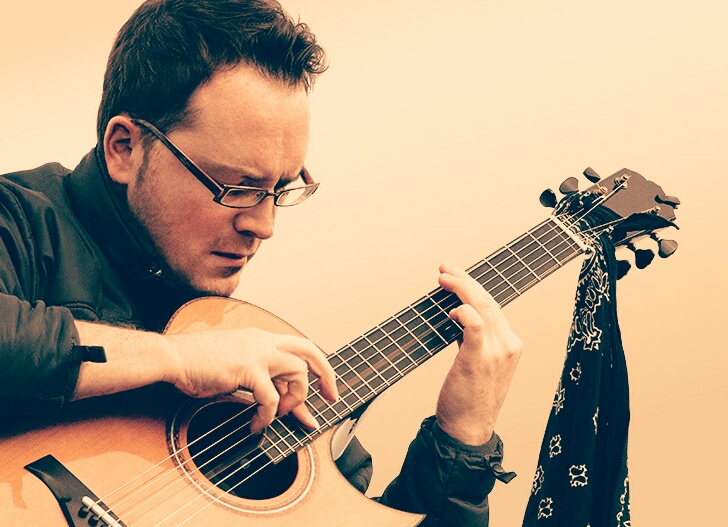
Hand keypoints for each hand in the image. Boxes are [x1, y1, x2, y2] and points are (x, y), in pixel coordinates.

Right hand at [166, 328, 337, 433]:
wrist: (173, 358)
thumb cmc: (199, 366)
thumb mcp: (238, 372)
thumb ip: (264, 384)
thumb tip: (285, 407)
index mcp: (261, 338)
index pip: (301, 346)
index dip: (319, 366)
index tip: (326, 388)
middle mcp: (263, 341)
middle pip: (310, 351)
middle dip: (326, 375)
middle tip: (331, 398)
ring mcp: (257, 352)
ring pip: (297, 373)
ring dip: (294, 400)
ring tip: (277, 415)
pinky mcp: (247, 368)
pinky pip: (271, 398)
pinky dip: (267, 417)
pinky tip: (256, 425)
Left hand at [435, 262, 522, 444]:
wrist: (468, 429)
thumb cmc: (469, 398)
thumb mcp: (477, 363)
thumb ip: (473, 339)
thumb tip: (457, 315)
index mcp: (511, 345)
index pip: (493, 306)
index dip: (473, 287)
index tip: (454, 275)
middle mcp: (508, 345)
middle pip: (488, 301)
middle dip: (465, 280)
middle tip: (444, 269)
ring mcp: (497, 352)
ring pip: (482, 306)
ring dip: (461, 288)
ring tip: (442, 279)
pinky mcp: (479, 358)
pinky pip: (475, 324)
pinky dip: (463, 311)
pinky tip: (451, 310)